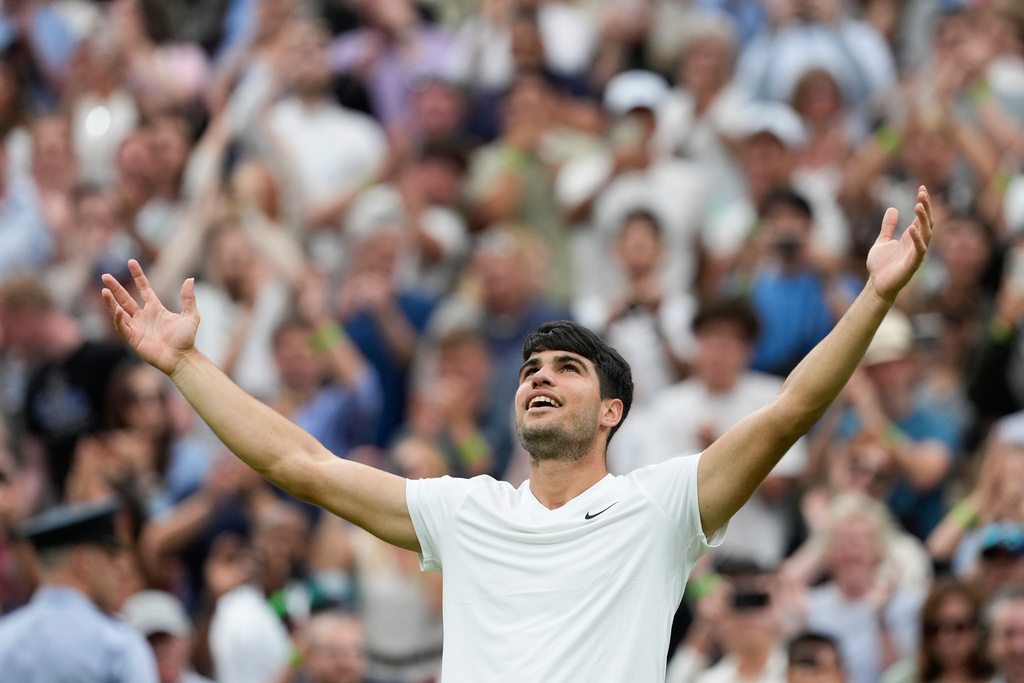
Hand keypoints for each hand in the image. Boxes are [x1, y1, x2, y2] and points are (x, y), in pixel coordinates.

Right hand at [101, 260, 199, 376]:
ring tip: (104, 290)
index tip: (131, 262)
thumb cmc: (186, 339)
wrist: (182, 358)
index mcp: (156, 308)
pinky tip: (117, 310)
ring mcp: (137, 327)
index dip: (138, 276)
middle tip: (105, 276)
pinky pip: (122, 327)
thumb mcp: (191, 316)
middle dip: (116, 287)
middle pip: (126, 298)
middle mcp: (144, 316)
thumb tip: (190, 279)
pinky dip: (118, 319)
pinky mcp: (133, 339)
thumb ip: (188, 298)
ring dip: (111, 301)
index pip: (144, 288)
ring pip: (119, 311)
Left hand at [866, 186, 933, 302]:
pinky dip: (917, 240)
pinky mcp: (912, 265)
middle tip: (922, 193)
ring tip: (918, 206)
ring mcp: (916, 254)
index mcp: (911, 237)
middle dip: (926, 207)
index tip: (921, 188)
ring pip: (926, 234)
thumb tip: (892, 208)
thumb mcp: (882, 241)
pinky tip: (912, 229)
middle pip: (927, 222)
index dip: (923, 203)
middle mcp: (916, 244)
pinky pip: (919, 251)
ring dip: (923, 220)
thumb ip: (888, 226)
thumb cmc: (880, 265)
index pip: (921, 217)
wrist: (876, 285)